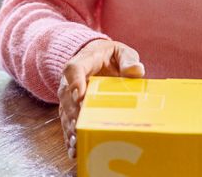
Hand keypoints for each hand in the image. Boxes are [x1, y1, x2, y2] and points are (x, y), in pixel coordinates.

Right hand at [58, 39, 144, 158]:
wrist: (96, 58)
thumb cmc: (110, 56)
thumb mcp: (121, 52)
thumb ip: (128, 59)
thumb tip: (135, 70)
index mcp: (82, 62)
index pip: (74, 69)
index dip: (75, 82)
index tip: (80, 95)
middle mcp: (70, 81)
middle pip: (67, 95)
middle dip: (73, 112)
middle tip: (79, 126)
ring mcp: (69, 96)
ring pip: (65, 112)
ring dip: (70, 127)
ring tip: (76, 142)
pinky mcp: (71, 109)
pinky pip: (67, 122)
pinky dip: (69, 136)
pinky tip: (74, 150)